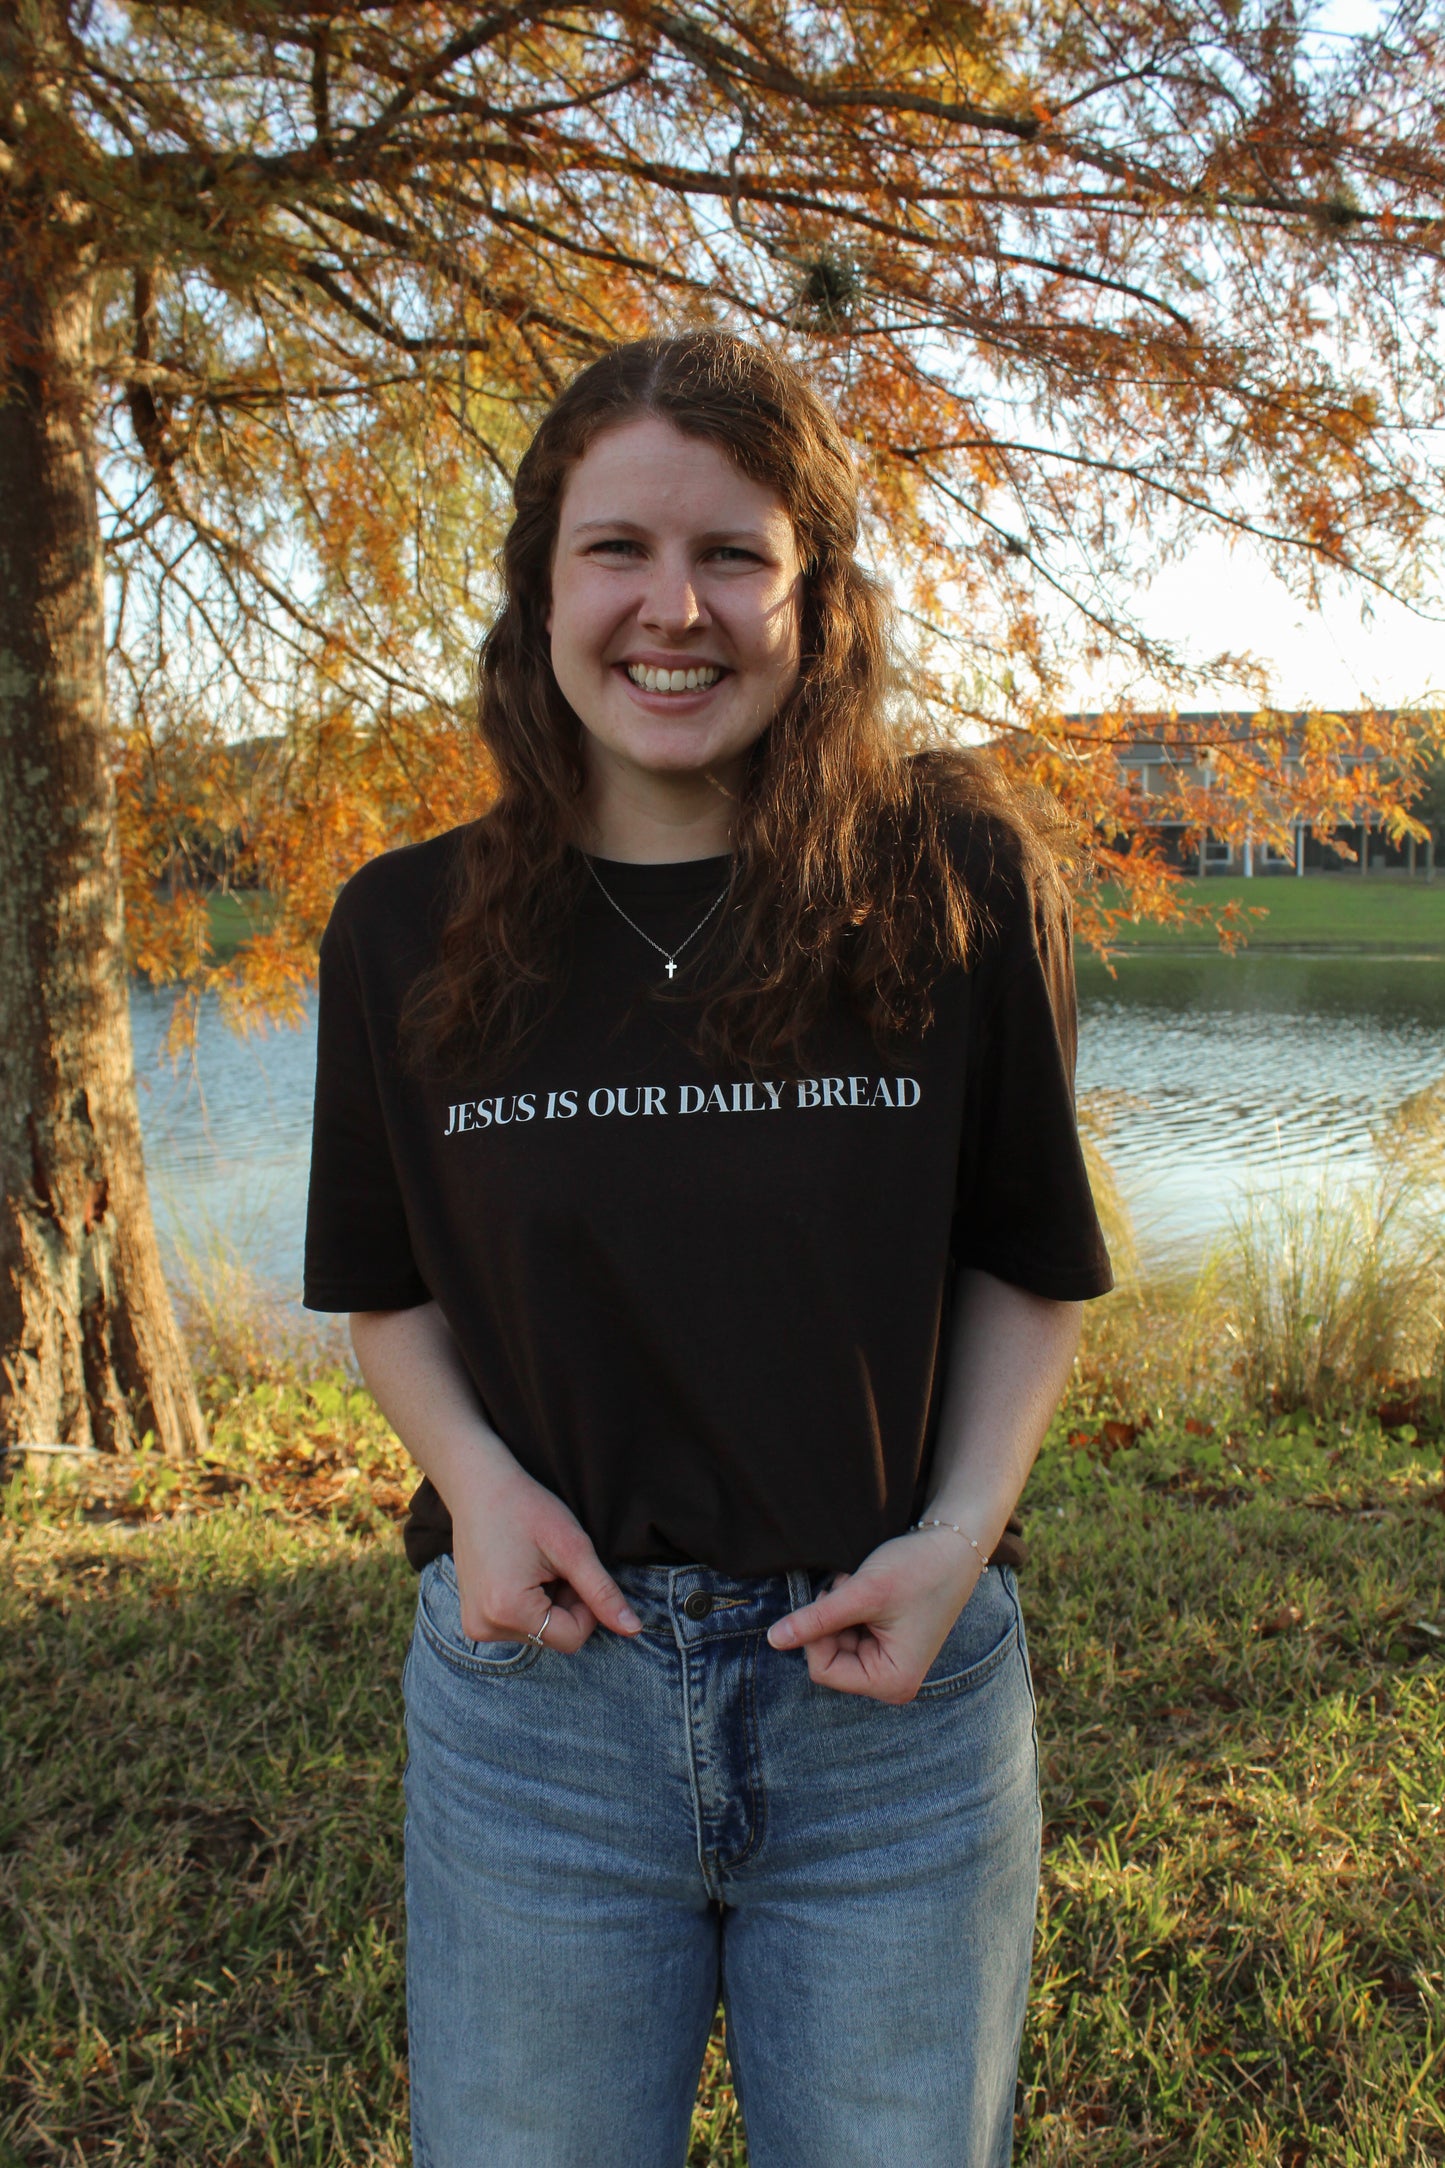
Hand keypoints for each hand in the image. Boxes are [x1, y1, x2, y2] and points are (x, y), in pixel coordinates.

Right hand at [449, 1455, 642, 1653]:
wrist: (478, 1486)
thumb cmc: (526, 1508)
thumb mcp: (572, 1547)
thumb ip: (603, 1593)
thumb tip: (634, 1630)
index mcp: (508, 1611)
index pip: (573, 1638)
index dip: (586, 1606)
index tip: (575, 1569)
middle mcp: (484, 1628)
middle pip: (554, 1636)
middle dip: (565, 1603)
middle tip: (554, 1563)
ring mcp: (475, 1626)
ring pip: (539, 1632)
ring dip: (549, 1603)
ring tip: (535, 1564)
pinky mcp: (473, 1618)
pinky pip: (519, 1625)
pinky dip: (530, 1603)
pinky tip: (521, 1571)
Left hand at [765, 1527, 982, 1701]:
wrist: (953, 1546)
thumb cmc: (918, 1570)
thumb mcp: (862, 1594)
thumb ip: (816, 1619)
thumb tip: (773, 1641)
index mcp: (891, 1682)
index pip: (823, 1671)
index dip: (816, 1634)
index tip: (834, 1597)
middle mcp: (891, 1683)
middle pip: (828, 1660)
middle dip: (831, 1620)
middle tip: (852, 1588)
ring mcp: (889, 1665)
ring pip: (834, 1644)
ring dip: (838, 1611)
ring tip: (862, 1586)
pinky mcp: (886, 1647)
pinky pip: (848, 1635)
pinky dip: (848, 1609)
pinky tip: (866, 1590)